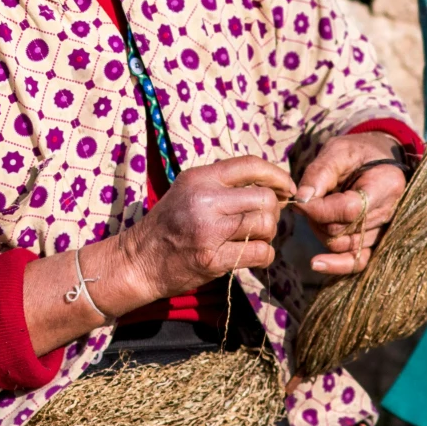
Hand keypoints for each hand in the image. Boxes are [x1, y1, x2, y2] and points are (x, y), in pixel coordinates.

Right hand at [106, 156, 293, 302]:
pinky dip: (264, 255)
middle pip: (265, 197)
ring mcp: (208, 230)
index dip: (277, 174)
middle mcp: (204, 199)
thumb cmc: (168, 225)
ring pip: (265, 224)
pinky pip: (259, 252)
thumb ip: (222, 185)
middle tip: (264, 221)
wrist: (138, 260)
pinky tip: (253, 255)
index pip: (250, 165)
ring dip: (268, 234)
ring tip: (255, 238)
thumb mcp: (188, 191)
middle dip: (273, 211)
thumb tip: (270, 185)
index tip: (288, 187)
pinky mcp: (213, 259)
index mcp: (199, 177)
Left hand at [294, 132, 410, 277]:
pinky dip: (337, 265)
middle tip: (308, 199)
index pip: (349, 210)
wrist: (378, 159)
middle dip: (316, 218)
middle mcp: (389, 213)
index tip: (300, 200)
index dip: (318, 209)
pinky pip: (358, 261)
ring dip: (320, 231)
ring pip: (342, 245)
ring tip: (317, 209)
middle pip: (343, 231)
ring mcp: (383, 230)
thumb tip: (301, 200)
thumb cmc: (357, 152)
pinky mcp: (375, 241)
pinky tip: (316, 264)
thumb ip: (319, 173)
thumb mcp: (338, 151)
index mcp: (385, 186)